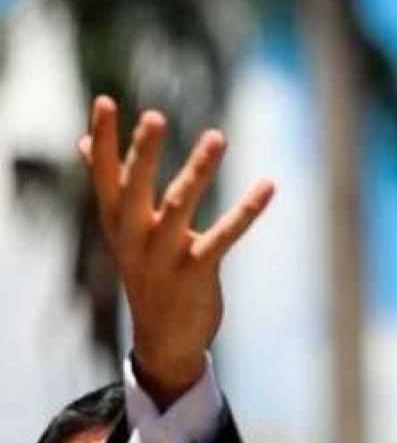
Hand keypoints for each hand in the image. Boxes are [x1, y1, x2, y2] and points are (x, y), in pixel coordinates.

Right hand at [79, 96, 273, 408]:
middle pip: (136, 189)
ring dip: (199, 170)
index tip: (103, 101)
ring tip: (217, 136)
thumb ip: (111, 186)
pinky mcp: (198, 272)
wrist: (164, 341)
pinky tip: (267, 186)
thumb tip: (82, 143)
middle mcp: (135, 238)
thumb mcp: (124, 231)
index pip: (104, 176)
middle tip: (154, 117)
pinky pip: (224, 237)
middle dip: (143, 153)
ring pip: (181, 206)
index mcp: (117, 224)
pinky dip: (247, 211)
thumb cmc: (147, 273)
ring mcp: (165, 257)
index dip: (102, 140)